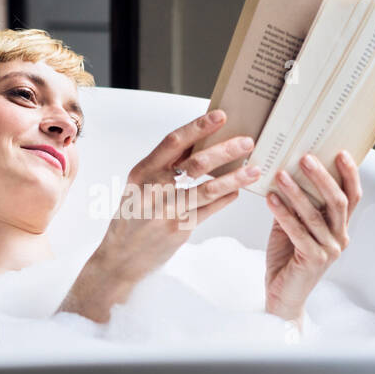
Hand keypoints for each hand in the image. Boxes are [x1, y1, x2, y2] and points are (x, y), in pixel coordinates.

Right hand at [92, 108, 261, 284]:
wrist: (121, 257)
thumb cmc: (132, 216)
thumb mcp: (139, 186)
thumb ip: (164, 166)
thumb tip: (197, 142)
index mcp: (143, 172)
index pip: (173, 142)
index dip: (198, 127)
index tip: (220, 116)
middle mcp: (154, 189)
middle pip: (196, 163)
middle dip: (226, 150)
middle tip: (248, 142)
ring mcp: (167, 211)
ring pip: (208, 188)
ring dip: (235, 177)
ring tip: (254, 170)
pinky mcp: (179, 229)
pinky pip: (209, 210)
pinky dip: (225, 199)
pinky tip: (238, 191)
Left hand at [264, 150, 361, 322]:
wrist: (284, 296)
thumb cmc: (288, 259)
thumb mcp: (293, 226)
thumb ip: (296, 205)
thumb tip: (286, 171)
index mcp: (340, 227)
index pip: (351, 196)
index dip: (349, 174)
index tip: (340, 152)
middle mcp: (339, 238)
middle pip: (337, 201)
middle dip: (322, 177)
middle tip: (305, 158)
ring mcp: (328, 251)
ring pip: (315, 215)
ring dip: (296, 192)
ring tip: (280, 174)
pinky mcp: (312, 261)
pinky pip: (297, 232)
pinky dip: (283, 213)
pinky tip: (270, 199)